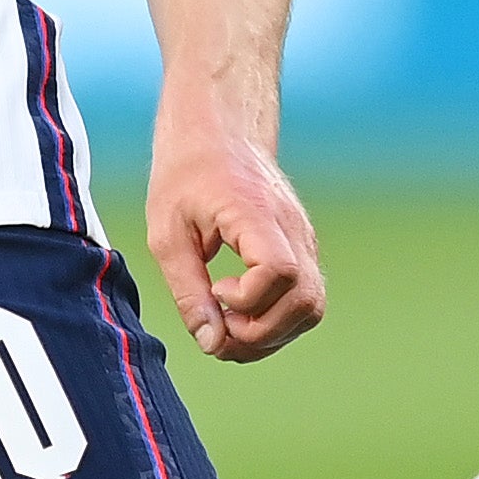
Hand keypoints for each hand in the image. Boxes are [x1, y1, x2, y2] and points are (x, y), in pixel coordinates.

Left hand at [143, 110, 323, 362]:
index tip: (216, 289)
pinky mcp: (303, 250)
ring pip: (312, 307)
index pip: (279, 270)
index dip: (248, 299)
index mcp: (255, 214)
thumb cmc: (186, 178)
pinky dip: (276, 320)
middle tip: (218, 323)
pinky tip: (241, 312)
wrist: (218, 136)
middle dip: (261, 332)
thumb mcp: (167, 235)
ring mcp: (303, 240)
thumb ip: (188, 291)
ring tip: (228, 322)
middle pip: (306, 300)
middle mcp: (292, 228)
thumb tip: (210, 343)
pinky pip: (304, 299)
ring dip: (271, 333)